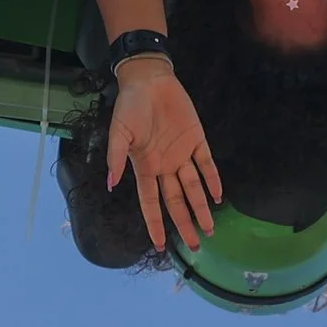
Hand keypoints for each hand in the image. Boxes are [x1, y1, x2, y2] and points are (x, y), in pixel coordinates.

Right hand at [106, 57, 222, 251]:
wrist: (149, 79)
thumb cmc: (130, 106)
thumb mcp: (118, 132)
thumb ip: (116, 157)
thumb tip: (110, 182)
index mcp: (145, 167)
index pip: (151, 203)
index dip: (155, 225)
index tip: (159, 246)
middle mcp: (165, 166)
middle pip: (176, 202)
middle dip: (185, 224)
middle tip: (196, 246)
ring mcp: (182, 154)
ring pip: (193, 188)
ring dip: (201, 207)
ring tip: (209, 229)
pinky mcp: (197, 139)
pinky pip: (206, 164)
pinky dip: (212, 179)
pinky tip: (217, 196)